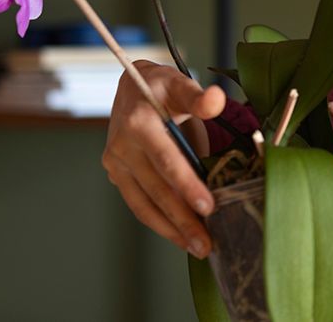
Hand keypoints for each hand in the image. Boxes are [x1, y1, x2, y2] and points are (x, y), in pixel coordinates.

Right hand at [102, 60, 226, 258]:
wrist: (132, 87)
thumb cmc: (162, 87)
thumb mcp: (180, 84)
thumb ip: (199, 97)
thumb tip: (216, 101)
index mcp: (138, 123)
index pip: (166, 161)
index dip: (187, 186)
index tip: (209, 208)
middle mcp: (121, 147)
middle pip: (155, 190)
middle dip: (182, 219)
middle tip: (206, 243)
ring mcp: (116, 164)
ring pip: (143, 204)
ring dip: (170, 230)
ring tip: (196, 247)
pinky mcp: (118, 176)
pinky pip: (139, 204)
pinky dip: (159, 222)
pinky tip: (179, 235)